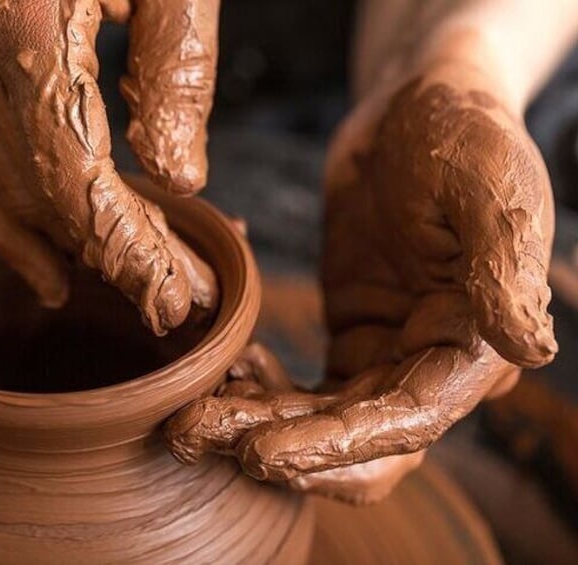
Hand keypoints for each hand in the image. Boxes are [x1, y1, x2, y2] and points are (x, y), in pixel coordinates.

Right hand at [0, 0, 218, 334]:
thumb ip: (173, 72)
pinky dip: (3, 217)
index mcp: (25, 30)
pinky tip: (40, 256)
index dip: (127, 250)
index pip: (78, 182)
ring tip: (112, 291)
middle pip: (37, 196)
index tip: (178, 300)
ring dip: (54, 249)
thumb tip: (176, 180)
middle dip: (105, 258)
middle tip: (169, 303)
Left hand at [165, 60, 557, 503]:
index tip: (259, 453)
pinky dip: (258, 386)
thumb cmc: (462, 133)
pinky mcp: (352, 330)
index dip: (334, 446)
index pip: (405, 421)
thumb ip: (503, 269)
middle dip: (280, 450)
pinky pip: (302, 382)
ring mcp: (386, 351)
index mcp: (472, 346)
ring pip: (321, 419)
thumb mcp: (488, 188)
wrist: (417, 103)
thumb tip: (528, 349)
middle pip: (356, 439)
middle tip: (192, 435)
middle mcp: (431, 364)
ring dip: (255, 424)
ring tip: (185, 418)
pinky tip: (218, 369)